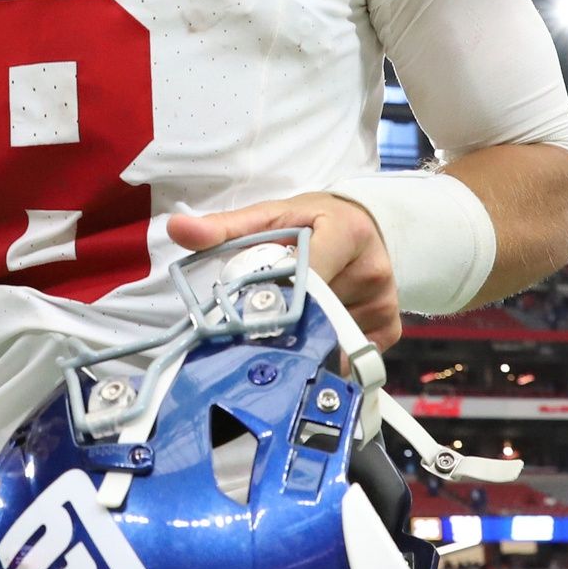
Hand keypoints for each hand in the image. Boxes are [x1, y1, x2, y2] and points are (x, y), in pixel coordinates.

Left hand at [164, 193, 400, 349]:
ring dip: (306, 335)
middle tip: (256, 330)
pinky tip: (315, 335)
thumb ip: (226, 227)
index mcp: (346, 233)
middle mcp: (372, 269)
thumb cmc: (313, 221)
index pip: (310, 275)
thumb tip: (178, 228)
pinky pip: (352, 352)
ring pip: (332, 335)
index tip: (249, 312)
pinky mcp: (389, 327)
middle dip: (286, 321)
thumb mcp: (272, 216)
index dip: (277, 296)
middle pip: (318, 311)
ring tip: (290, 323)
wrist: (364, 225)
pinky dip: (327, 349)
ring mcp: (383, 301)